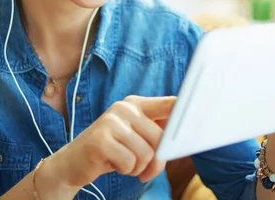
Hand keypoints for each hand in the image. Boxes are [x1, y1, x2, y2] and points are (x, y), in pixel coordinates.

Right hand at [54, 95, 174, 187]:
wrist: (73, 163)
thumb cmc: (111, 151)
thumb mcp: (134, 137)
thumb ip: (155, 131)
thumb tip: (181, 136)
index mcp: (135, 104)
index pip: (168, 104)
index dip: (185, 111)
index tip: (202, 117)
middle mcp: (124, 108)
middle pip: (160, 138)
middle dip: (155, 161)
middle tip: (143, 169)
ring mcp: (111, 122)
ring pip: (146, 153)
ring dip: (138, 167)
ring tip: (124, 163)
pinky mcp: (101, 140)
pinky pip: (130, 163)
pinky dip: (125, 171)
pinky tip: (113, 165)